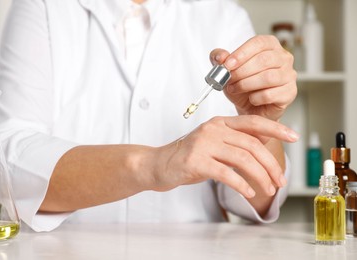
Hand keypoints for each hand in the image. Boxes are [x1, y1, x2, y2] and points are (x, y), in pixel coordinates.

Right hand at [152, 115, 298, 197]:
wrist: (160, 164)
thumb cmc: (190, 156)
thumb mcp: (215, 143)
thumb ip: (237, 140)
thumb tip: (266, 138)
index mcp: (220, 123)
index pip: (253, 122)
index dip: (276, 128)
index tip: (294, 137)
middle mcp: (213, 129)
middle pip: (251, 145)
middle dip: (270, 165)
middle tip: (280, 181)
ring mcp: (203, 144)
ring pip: (242, 159)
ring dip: (260, 176)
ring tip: (268, 190)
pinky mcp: (195, 161)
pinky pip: (226, 173)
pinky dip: (241, 184)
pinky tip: (248, 192)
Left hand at [210, 35, 296, 120]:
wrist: (251, 108)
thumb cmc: (242, 86)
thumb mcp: (227, 70)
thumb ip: (220, 59)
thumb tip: (220, 56)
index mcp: (270, 46)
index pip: (259, 42)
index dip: (242, 53)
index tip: (227, 64)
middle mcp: (283, 58)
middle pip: (264, 60)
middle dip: (242, 71)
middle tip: (229, 79)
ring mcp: (289, 75)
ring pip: (268, 77)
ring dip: (246, 84)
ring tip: (235, 89)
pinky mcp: (289, 93)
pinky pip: (271, 94)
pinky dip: (256, 98)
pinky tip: (251, 99)